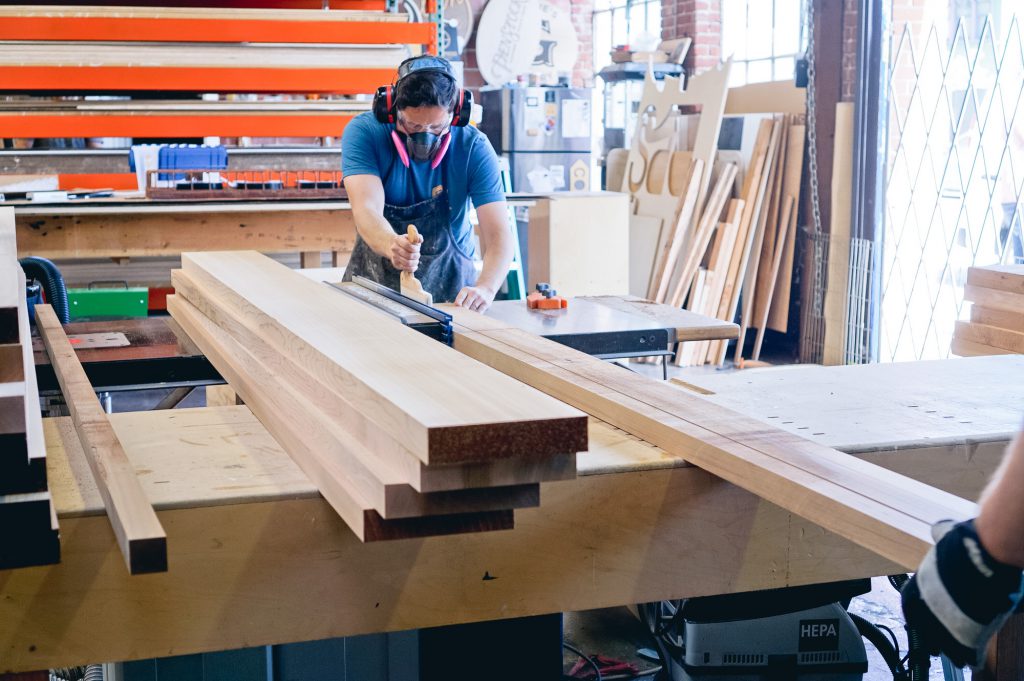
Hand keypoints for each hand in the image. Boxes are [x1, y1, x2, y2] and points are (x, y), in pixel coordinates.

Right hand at [390, 234, 420, 271]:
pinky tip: (415, 265)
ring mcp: (394, 257)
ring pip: (407, 263)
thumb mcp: (412, 237)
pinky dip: (412, 268)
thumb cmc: (407, 242)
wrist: (395, 247)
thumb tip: (420, 240)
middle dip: (416, 256)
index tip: (418, 248)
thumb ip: (417, 237)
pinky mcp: (396, 264)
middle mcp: (394, 248)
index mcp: (398, 239)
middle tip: (418, 254)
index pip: (408, 245)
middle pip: (409, 255)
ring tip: (416, 260)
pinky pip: (406, 268)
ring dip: (415, 262)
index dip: (415, 248)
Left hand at [454, 285, 495, 311]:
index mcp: (466, 290)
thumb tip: (453, 311)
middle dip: (463, 311)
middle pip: (465, 306)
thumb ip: (459, 301)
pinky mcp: (486, 303)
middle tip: (461, 315)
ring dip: (469, 313)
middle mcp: (474, 293)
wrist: (486, 290)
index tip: (456, 310)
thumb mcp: (465, 293)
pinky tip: (474, 315)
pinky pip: (479, 312)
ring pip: (472, 310)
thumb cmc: (472, 295)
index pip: (459, 299)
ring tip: (468, 315)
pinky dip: (475, 315)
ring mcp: (481, 298)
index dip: (457, 306)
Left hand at [901, 519, 1023, 667]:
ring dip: (948, 648)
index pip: (910, 603)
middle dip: (930, 634)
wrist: (987, 556)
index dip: (918, 610)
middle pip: (923, 628)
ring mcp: (945, 622)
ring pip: (941, 645)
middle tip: (936, 639)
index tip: (925, 614)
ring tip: (954, 651)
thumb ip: (940, 535)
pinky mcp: (966, 636)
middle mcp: (926, 605)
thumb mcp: (948, 536)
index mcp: (919, 584)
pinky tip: (971, 656)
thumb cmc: (968, 543)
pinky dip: (969, 657)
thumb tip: (938, 529)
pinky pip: (965, 654)